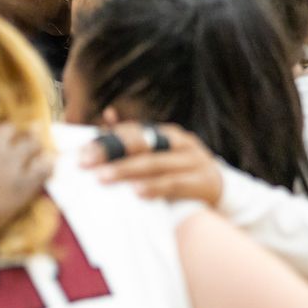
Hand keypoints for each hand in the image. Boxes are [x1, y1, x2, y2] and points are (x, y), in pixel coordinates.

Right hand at [0, 116, 52, 238]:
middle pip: (7, 128)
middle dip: (10, 131)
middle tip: (15, 133)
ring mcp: (9, 164)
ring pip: (29, 143)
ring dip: (33, 141)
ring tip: (38, 140)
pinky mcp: (23, 184)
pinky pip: (43, 169)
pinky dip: (48, 164)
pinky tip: (51, 162)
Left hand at [80, 122, 222, 205]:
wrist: (224, 192)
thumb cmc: (182, 171)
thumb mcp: (161, 154)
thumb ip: (135, 138)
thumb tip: (107, 115)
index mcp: (168, 133)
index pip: (133, 131)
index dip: (107, 139)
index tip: (83, 151)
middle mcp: (181, 142)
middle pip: (142, 144)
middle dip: (111, 152)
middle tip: (87, 162)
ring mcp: (193, 161)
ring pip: (155, 163)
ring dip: (127, 170)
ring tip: (104, 177)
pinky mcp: (202, 182)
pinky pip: (174, 184)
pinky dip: (154, 188)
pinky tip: (136, 192)